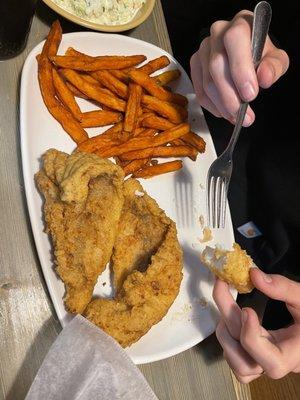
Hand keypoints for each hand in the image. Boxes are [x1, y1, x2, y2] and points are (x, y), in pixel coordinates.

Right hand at [190, 10, 288, 126]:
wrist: (247, 57)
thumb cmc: (261, 57)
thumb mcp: (275, 60)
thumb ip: (273, 67)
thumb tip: (264, 78)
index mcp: (240, 25)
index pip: (234, 41)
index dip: (240, 70)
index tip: (250, 95)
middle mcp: (217, 33)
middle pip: (216, 66)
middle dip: (230, 96)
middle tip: (243, 115)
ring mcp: (203, 50)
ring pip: (207, 82)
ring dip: (221, 105)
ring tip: (236, 117)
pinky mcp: (195, 65)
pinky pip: (199, 90)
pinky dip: (212, 106)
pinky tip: (224, 112)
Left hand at [213, 268, 299, 382]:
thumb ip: (283, 288)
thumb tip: (254, 275)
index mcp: (293, 354)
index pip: (272, 362)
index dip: (253, 337)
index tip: (247, 309)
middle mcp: (276, 364)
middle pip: (245, 363)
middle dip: (229, 325)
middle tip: (223, 289)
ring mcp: (263, 365)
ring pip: (238, 367)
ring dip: (225, 335)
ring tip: (227, 307)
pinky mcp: (255, 359)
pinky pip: (237, 363)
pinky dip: (228, 343)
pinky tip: (230, 319)